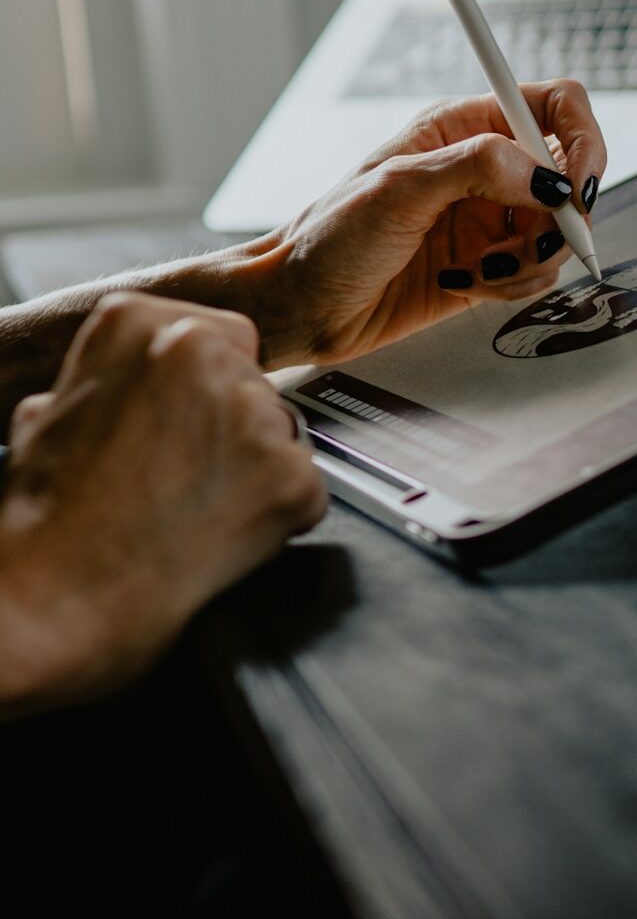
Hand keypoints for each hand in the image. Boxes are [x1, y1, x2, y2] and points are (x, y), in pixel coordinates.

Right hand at [0, 293, 326, 716]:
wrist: (57, 597)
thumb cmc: (47, 517)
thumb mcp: (52, 412)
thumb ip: (114, 377)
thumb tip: (137, 381)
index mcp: (138, 322)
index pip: (225, 339)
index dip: (210, 391)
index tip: (186, 423)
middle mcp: (201, 351)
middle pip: (258, 385)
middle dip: (234, 429)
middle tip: (186, 477)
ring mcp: (252, 412)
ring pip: (285, 435)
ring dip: (257, 471)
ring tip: (195, 510)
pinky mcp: (291, 474)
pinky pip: (307, 492)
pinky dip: (279, 518)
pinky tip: (223, 536)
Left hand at [255, 84, 606, 366]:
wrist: (305, 305)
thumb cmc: (330, 237)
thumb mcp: (400, 188)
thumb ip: (479, 168)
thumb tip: (546, 176)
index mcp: (465, 127)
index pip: (555, 108)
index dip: (582, 142)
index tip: (577, 188)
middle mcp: (487, 169)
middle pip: (569, 178)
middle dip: (559, 218)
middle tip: (525, 242)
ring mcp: (491, 218)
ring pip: (558, 232)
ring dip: (530, 259)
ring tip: (480, 268)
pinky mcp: (492, 264)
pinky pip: (538, 272)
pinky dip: (513, 286)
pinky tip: (467, 283)